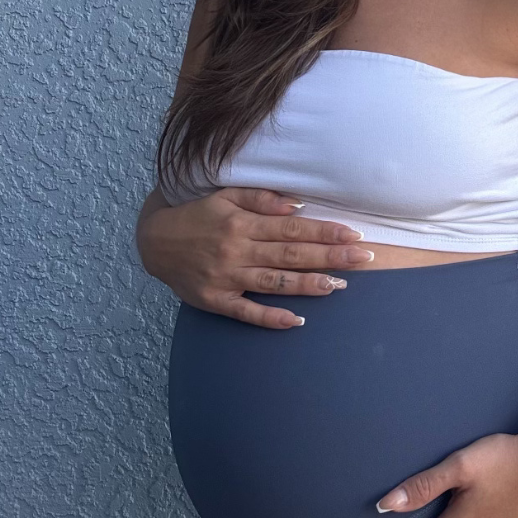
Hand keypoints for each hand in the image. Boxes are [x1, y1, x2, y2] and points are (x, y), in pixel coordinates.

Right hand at [136, 186, 374, 326]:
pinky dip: (271, 318)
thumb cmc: (197, 215)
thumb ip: (260, 198)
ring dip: (308, 284)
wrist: (153, 242)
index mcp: (242, 224)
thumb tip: (297, 205)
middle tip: (364, 259)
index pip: (292, 228)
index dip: (325, 231)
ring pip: (274, 282)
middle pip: (291, 254)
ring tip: (339, 286)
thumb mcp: (224, 196)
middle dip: (330, 256)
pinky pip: (246, 313)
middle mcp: (237, 250)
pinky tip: (296, 321)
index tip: (354, 235)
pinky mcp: (216, 301)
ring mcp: (227, 278)